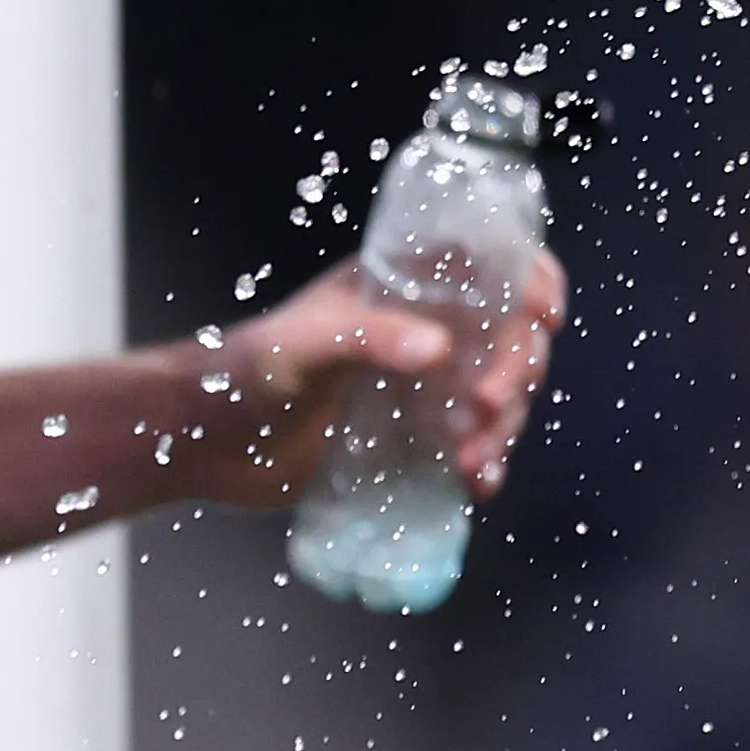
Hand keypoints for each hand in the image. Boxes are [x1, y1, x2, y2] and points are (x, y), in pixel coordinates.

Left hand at [193, 251, 567, 506]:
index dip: (531, 279)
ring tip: (472, 460)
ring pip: (498, 398)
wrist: (205, 443)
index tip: (544, 314)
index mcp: (402, 286)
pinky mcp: (412, 441)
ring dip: (504, 427)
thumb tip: (440, 351)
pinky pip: (472, 449)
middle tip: (488, 404)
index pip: (488, 265)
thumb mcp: (303, 341)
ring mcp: (422, 389)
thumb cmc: (243, 370)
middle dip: (517, 369)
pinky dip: (486, 466)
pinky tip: (476, 485)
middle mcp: (423, 331)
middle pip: (509, 338)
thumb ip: (367, 337)